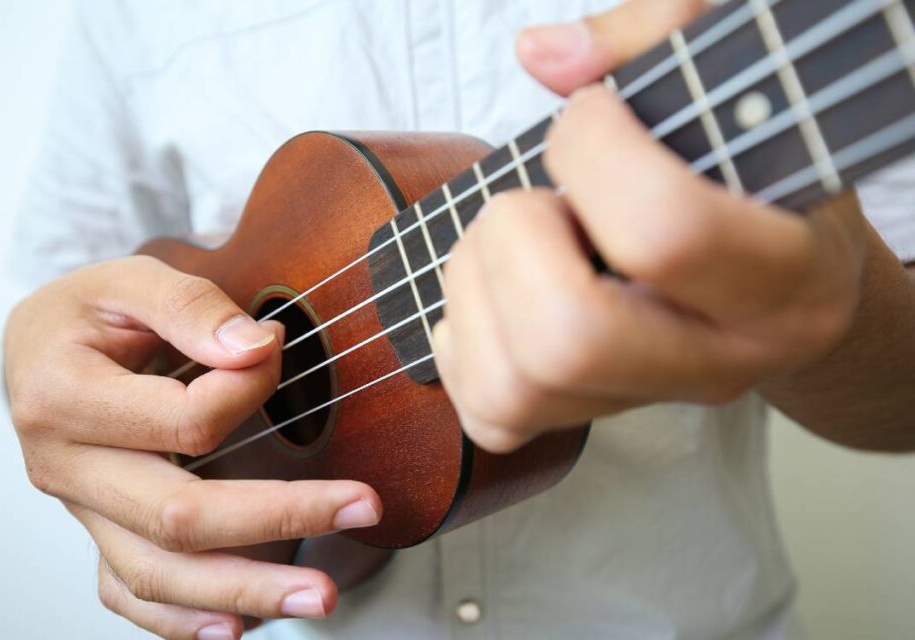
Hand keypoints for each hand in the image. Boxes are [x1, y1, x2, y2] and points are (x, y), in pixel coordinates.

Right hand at [5, 256, 381, 638]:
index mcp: (63, 396)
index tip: (275, 351)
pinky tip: (235, 628)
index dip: (246, 389)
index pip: (183, 421)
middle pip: (177, 515)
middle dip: (277, 518)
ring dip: (242, 591)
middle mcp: (64, 466)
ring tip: (315, 599)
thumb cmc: (85, 313)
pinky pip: (129, 593)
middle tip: (360, 508)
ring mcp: (79, 511)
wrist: (32, 351)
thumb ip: (191, 306)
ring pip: (157, 572)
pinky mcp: (96, 532)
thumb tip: (256, 348)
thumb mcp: (130, 280)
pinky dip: (180, 620)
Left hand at [432, 0, 867, 452]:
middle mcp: (721, 364)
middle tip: (544, 196)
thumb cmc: (750, 164)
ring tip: (518, 237)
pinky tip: (498, 288)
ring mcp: (646, 404)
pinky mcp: (579, 421)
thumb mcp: (737, 77)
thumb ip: (654, 35)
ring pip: (514, 383)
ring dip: (474, 283)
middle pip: (569, 335)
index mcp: (787, 277)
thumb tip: (541, 56)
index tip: (593, 114)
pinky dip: (461, 339)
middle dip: (515, 235)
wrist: (780, 272)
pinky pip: (488, 414)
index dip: (592, 151)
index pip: (662, 231)